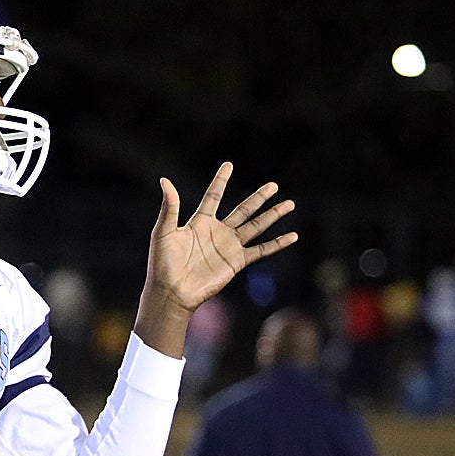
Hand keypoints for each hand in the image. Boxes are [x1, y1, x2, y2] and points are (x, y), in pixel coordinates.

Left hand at [136, 162, 296, 355]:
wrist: (172, 291)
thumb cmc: (162, 262)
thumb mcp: (164, 231)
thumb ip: (169, 207)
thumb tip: (165, 180)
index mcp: (199, 222)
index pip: (213, 196)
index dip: (221, 180)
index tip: (229, 164)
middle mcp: (217, 232)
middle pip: (243, 210)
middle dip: (259, 197)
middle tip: (273, 185)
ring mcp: (229, 247)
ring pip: (256, 226)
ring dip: (273, 215)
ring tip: (290, 203)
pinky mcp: (237, 262)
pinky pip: (261, 251)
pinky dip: (277, 243)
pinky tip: (292, 236)